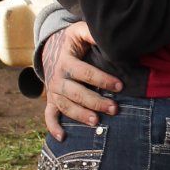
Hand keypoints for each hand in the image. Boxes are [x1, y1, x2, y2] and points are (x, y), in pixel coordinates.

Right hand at [43, 21, 119, 140]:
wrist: (50, 48)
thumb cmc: (71, 41)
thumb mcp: (79, 32)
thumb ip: (91, 33)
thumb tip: (108, 36)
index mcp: (66, 62)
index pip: (85, 73)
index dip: (102, 79)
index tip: (120, 86)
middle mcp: (57, 78)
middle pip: (76, 93)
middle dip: (95, 102)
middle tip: (114, 109)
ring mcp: (53, 91)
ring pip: (65, 106)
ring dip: (80, 115)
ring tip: (96, 122)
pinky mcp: (51, 100)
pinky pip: (49, 115)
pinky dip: (53, 127)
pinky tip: (63, 138)